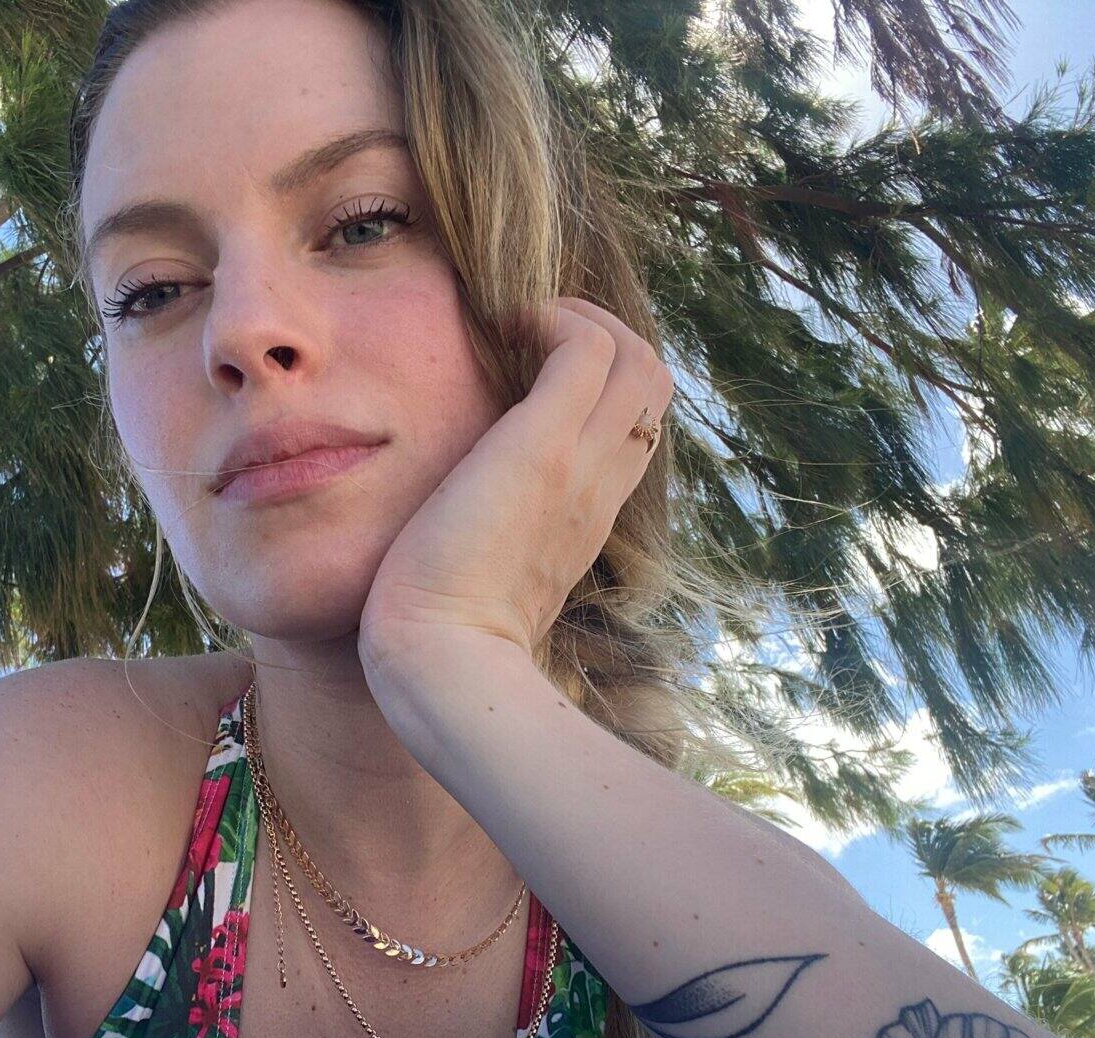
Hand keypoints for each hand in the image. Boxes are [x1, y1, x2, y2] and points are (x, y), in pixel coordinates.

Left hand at [356, 295, 673, 670]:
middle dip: (606, 334)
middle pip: (654, 384)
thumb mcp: (485, 583)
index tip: (536, 372)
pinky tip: (506, 325)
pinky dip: (555, 317)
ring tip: (525, 322)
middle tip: (537, 332)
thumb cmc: (441, 637)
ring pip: (637, 358)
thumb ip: (491, 548)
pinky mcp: (544, 447)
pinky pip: (586, 348)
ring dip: (584, 318)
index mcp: (587, 519)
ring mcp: (580, 466)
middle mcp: (599, 489)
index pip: (634, 430)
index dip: (602, 385)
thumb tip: (453, 529)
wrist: (443, 664)